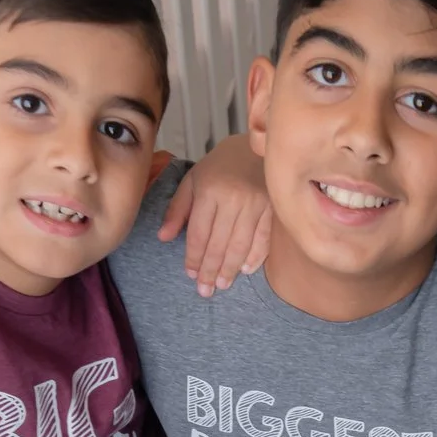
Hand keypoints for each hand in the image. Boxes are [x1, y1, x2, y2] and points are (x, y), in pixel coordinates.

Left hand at [161, 134, 271, 295]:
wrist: (256, 145)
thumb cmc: (220, 166)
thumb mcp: (192, 181)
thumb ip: (177, 209)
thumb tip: (163, 237)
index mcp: (209, 191)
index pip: (199, 233)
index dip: (194, 257)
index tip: (191, 275)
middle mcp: (233, 199)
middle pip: (219, 244)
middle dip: (210, 270)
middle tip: (205, 291)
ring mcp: (255, 204)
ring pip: (241, 245)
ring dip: (230, 269)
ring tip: (222, 285)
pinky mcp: (273, 208)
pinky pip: (263, 239)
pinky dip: (256, 257)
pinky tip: (246, 270)